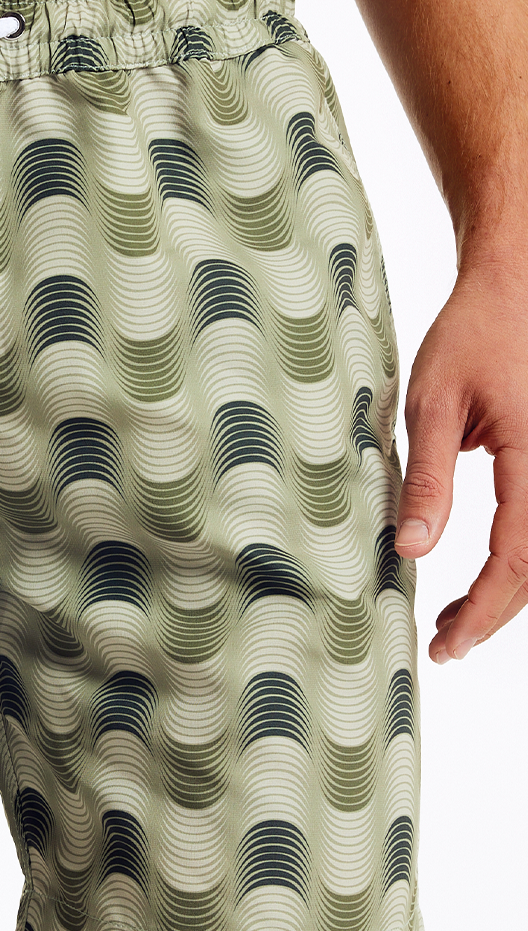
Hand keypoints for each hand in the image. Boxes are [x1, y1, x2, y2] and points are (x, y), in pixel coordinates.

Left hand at [394, 260, 527, 662]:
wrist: (515, 283)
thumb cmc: (473, 334)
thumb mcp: (433, 405)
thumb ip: (428, 481)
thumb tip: (413, 551)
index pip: (518, 556)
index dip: (484, 608)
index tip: (447, 642)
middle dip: (494, 613)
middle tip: (446, 646)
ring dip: (507, 593)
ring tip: (456, 621)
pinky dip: (518, 561)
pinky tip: (483, 582)